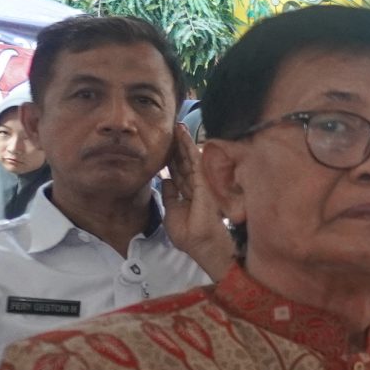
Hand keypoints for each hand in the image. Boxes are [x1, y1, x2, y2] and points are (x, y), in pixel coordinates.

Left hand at [160, 125, 236, 280]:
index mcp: (188, 195)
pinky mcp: (204, 180)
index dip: (171, 160)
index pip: (178, 173)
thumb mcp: (171, 213)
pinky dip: (189, 146)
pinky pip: (195, 160)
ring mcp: (201, 182)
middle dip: (177, 147)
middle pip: (184, 162)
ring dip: (183, 142)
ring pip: (190, 158)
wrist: (200, 243)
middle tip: (172, 129)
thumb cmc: (189, 235)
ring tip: (177, 126)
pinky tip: (183, 134)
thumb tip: (166, 180)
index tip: (164, 147)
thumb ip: (170, 196)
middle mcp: (196, 186)